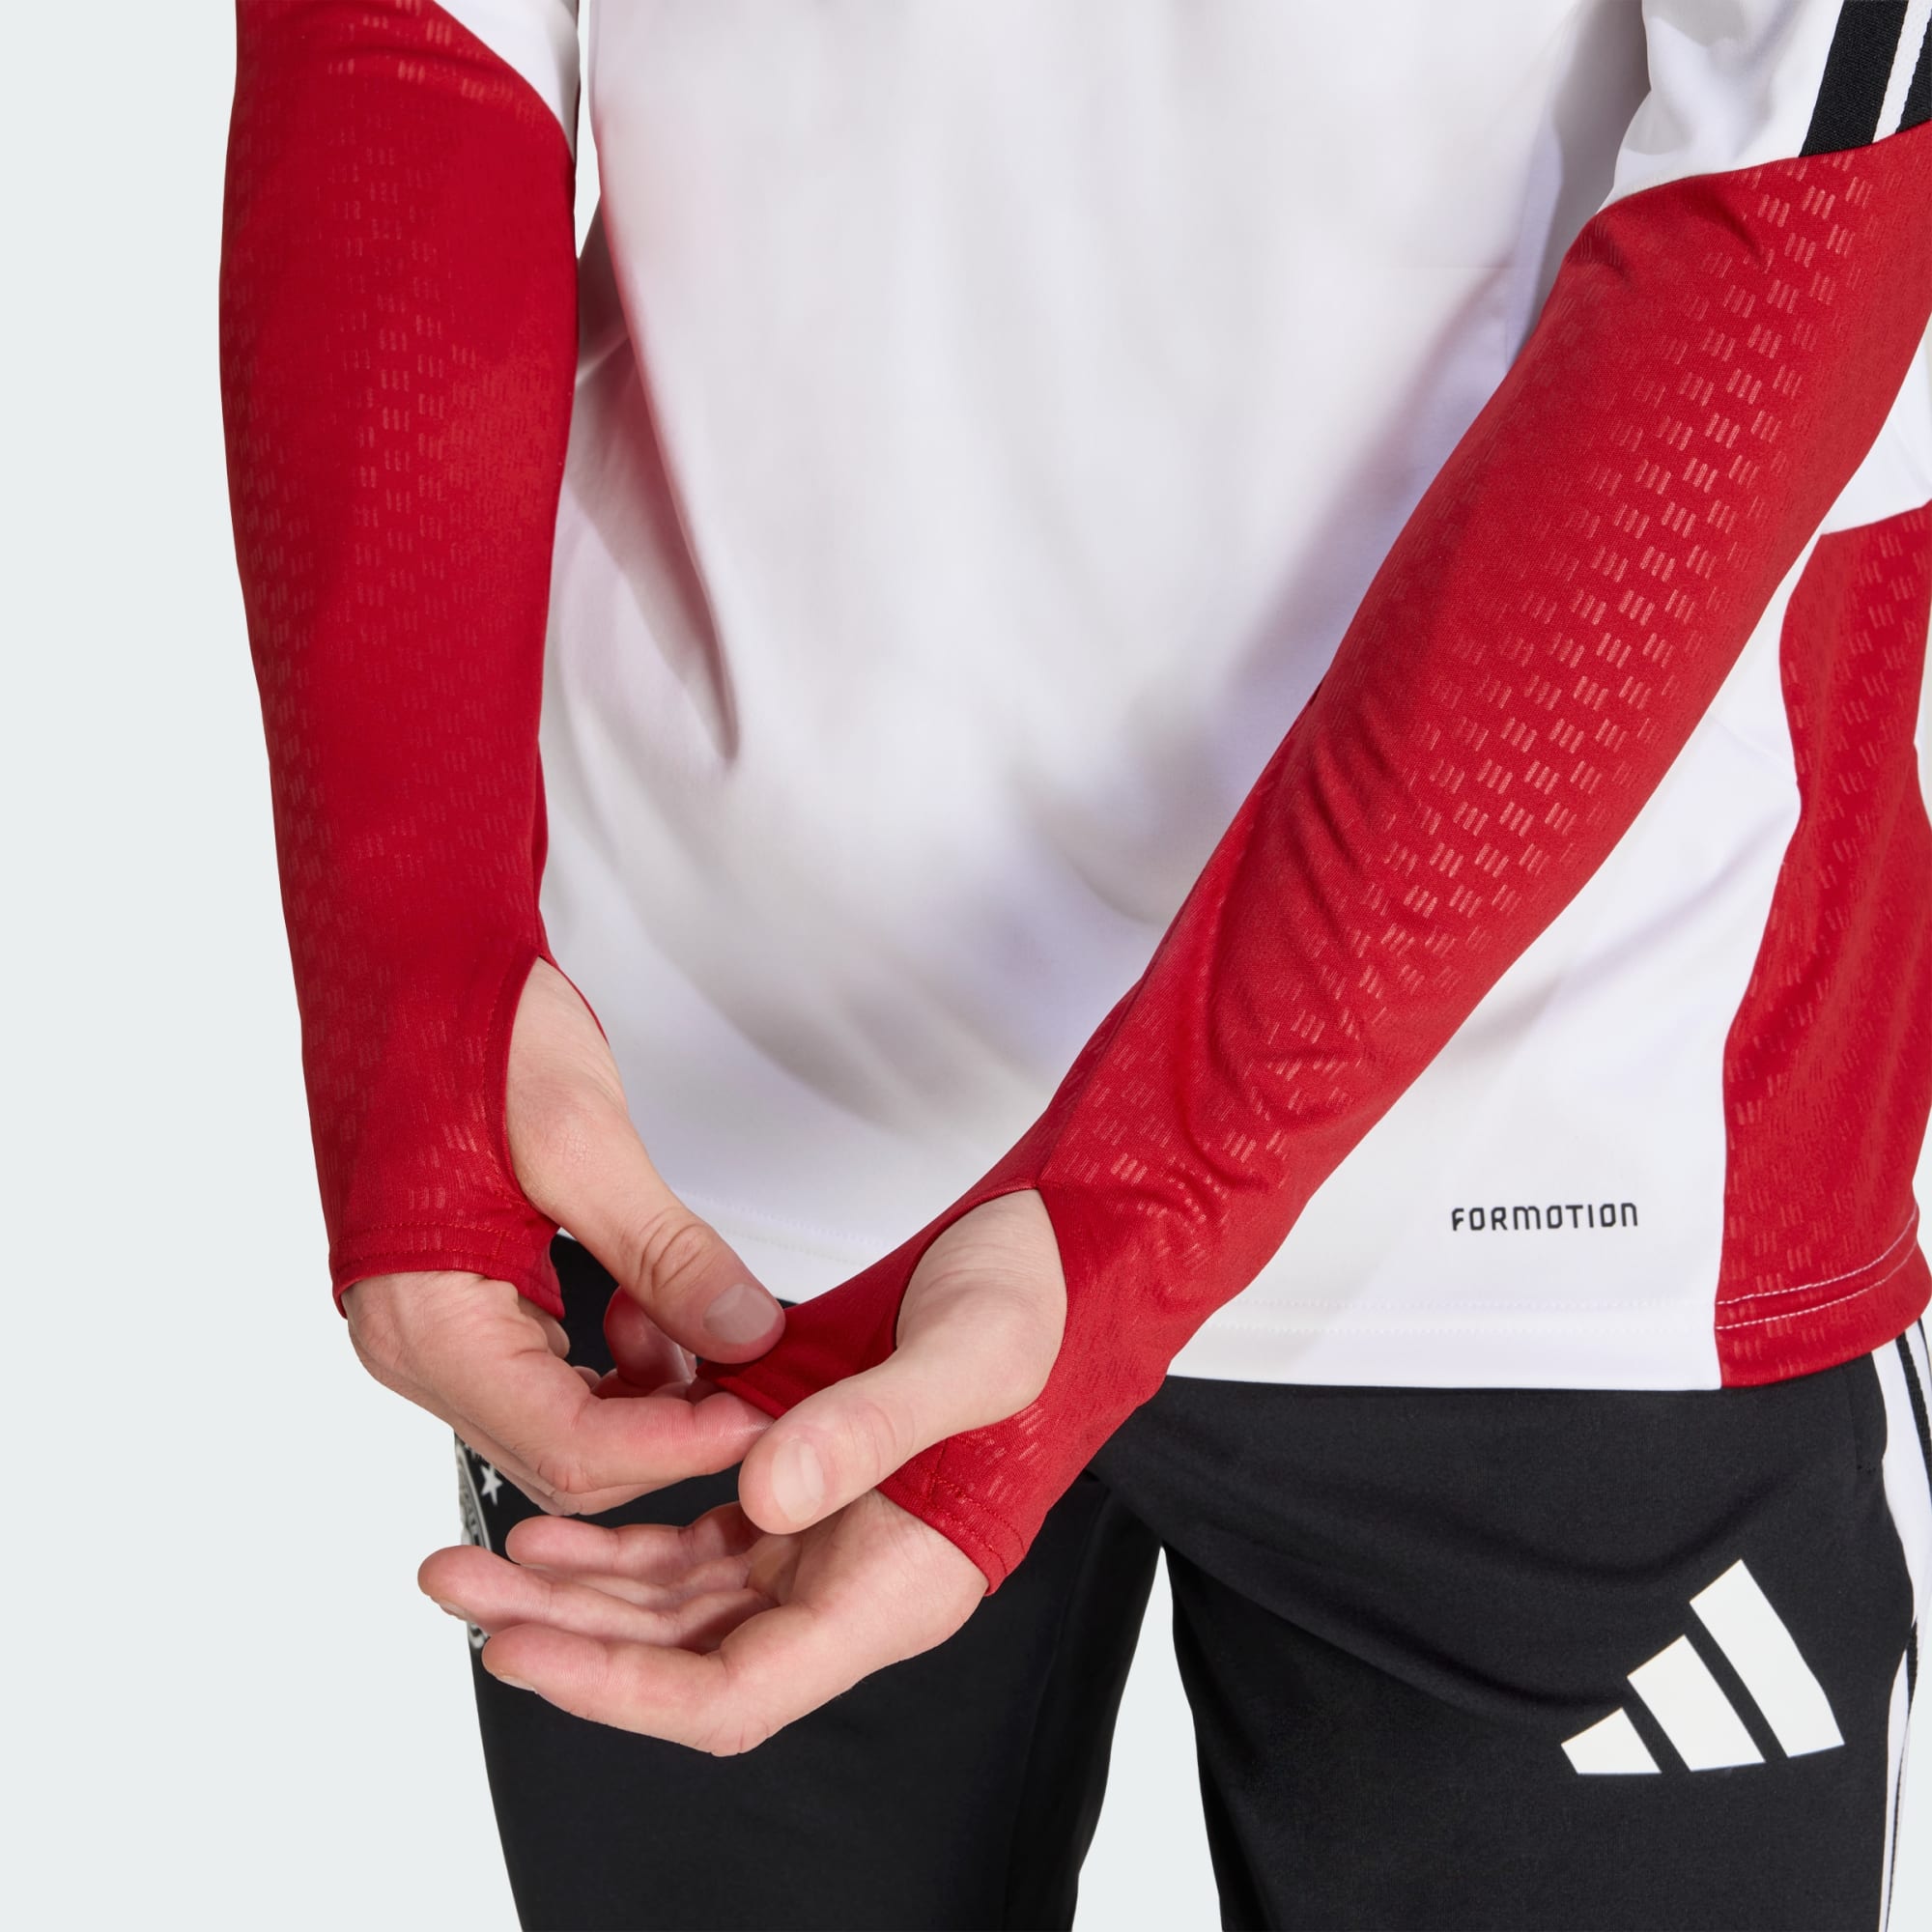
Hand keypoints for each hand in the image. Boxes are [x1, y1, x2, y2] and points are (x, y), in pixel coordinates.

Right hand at [344, 959, 784, 1515]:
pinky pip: (551, 1369)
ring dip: (650, 1387)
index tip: (764, 1418)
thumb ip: (663, 1251)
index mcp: (425, 1323)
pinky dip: (617, 1352)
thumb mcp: (580, 1138)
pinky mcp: (464, 1301)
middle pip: (565, 1452)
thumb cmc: (457, 1028)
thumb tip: (743, 1332)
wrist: (404, 958)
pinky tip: (652, 1298)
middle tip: (757, 1370)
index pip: (566, 1448)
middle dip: (672, 1424)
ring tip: (698, 1308)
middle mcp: (416, 1346)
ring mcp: (437, 1328)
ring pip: (563, 1418)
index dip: (677, 1449)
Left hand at [418, 1190, 1065, 1747]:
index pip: (736, 1691)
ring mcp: (825, 1538)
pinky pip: (695, 1541)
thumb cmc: (1043, 1309)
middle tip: (459, 1584)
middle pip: (684, 1656)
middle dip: (568, 1632)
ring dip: (580, 1585)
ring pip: (677, 1603)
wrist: (1062, 1256)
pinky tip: (565, 1510)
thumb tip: (762, 1494)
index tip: (522, 1647)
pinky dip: (624, 1533)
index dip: (620, 1688)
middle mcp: (851, 1582)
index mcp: (897, 1584)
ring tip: (482, 1553)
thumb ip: (871, 1425)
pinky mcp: (804, 1486)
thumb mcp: (968, 1354)